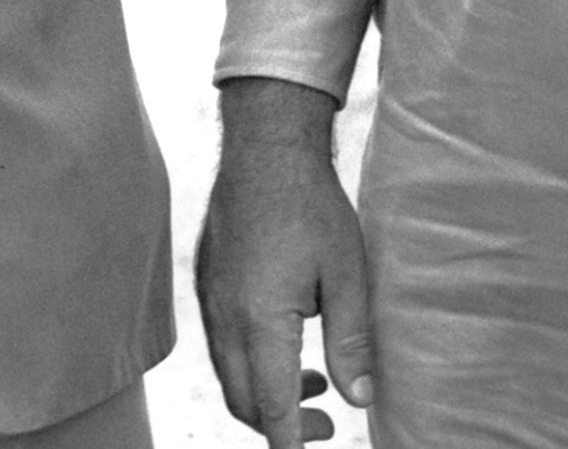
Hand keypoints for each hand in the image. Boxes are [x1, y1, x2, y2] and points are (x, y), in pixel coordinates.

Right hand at [196, 78, 373, 445]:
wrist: (265, 149)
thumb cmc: (311, 205)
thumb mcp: (347, 274)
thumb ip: (350, 341)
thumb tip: (360, 398)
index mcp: (261, 320)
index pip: (271, 407)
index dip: (293, 441)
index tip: (317, 446)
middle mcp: (226, 318)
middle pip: (244, 401)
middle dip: (281, 426)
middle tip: (327, 424)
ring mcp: (211, 301)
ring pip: (230, 375)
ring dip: (266, 393)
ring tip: (313, 385)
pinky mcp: (208, 284)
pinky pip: (222, 345)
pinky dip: (250, 363)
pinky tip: (286, 344)